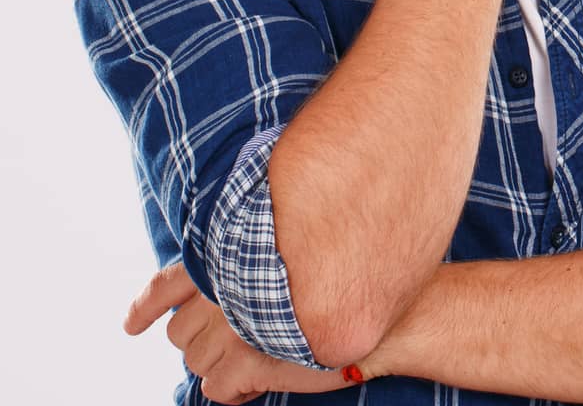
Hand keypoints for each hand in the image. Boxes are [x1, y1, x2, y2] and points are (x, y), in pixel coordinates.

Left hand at [125, 261, 352, 403]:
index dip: (146, 306)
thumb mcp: (293, 255)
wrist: (387, 313)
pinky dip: (235, 390)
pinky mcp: (246, 364)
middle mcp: (224, 292)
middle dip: (202, 343)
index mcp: (230, 262)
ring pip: (197, 364)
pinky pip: (217, 390)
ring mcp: (233, 329)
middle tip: (242, 340)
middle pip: (180, 334)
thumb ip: (253, 262)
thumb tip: (227, 285)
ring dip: (223, 366)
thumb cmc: (346, 280)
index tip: (132, 325)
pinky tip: (261, 381)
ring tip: (262, 357)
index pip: (168, 283)